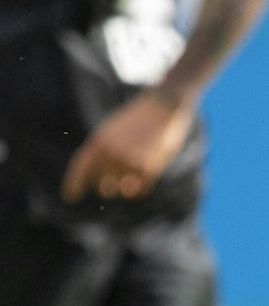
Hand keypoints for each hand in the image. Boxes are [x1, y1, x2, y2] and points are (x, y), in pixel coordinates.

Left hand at [61, 90, 194, 202]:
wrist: (162, 106)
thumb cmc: (137, 118)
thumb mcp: (112, 130)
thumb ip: (103, 150)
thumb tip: (99, 180)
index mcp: (99, 140)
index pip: (81, 167)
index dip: (73, 184)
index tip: (69, 198)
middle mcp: (112, 152)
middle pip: (101, 183)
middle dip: (104, 188)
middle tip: (106, 189)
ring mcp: (131, 160)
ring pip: (122, 188)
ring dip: (124, 187)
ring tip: (128, 180)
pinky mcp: (150, 167)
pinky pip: (141, 189)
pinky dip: (139, 189)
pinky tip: (140, 184)